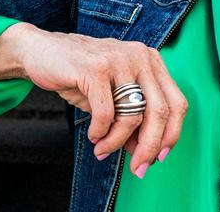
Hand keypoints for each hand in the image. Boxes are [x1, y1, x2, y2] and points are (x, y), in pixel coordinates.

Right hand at [0, 22, 186, 177]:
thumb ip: (132, 121)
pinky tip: (92, 135)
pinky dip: (100, 131)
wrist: (42, 51)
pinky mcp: (96, 68)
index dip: (172, 134)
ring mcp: (119, 60)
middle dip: (149, 147)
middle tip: (137, 168)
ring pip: (132, 116)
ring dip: (116, 142)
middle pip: (160, 112)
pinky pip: (106, 113)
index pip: (177, 103)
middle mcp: (140, 57)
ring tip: (102, 150)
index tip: (158, 158)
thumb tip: (147, 154)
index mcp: (151, 61)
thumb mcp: (113, 98)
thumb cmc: (80, 75)